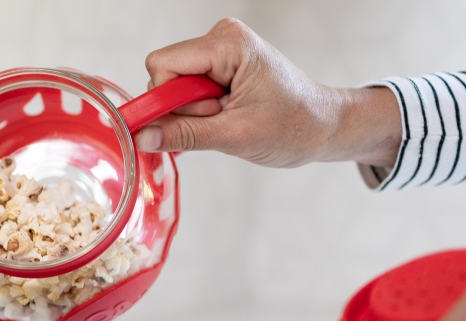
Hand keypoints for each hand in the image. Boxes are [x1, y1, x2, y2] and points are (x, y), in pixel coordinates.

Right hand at [138, 18, 400, 167]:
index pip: (162, 65)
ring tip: (230, 118)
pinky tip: (225, 116)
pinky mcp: (221, 63)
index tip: (185, 125)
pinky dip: (200, 110)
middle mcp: (222, 37)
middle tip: (221, 120)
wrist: (324, 127)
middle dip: (185, 108)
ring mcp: (221, 49)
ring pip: (175, 84)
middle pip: (167, 74)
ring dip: (195, 112)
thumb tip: (142, 137)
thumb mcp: (234, 136)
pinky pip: (187, 88)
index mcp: (229, 44)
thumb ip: (184, 135)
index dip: (164, 99)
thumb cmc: (293, 126)